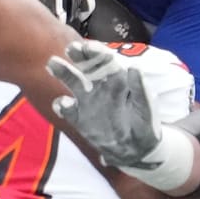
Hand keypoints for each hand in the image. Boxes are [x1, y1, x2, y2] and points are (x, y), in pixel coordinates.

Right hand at [46, 40, 160, 167]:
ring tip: (52, 63)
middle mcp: (101, 87)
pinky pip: (68, 110)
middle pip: (88, 67)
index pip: (107, 62)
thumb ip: (141, 89)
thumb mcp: (147, 108)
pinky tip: (62, 103)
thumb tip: (134, 67)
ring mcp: (88, 102)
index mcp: (118, 80)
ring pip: (74, 83)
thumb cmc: (144, 124)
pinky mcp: (79, 119)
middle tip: (71, 48)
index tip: (89, 47)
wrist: (135, 151)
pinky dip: (63, 106)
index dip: (98, 53)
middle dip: (80, 56)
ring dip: (64, 72)